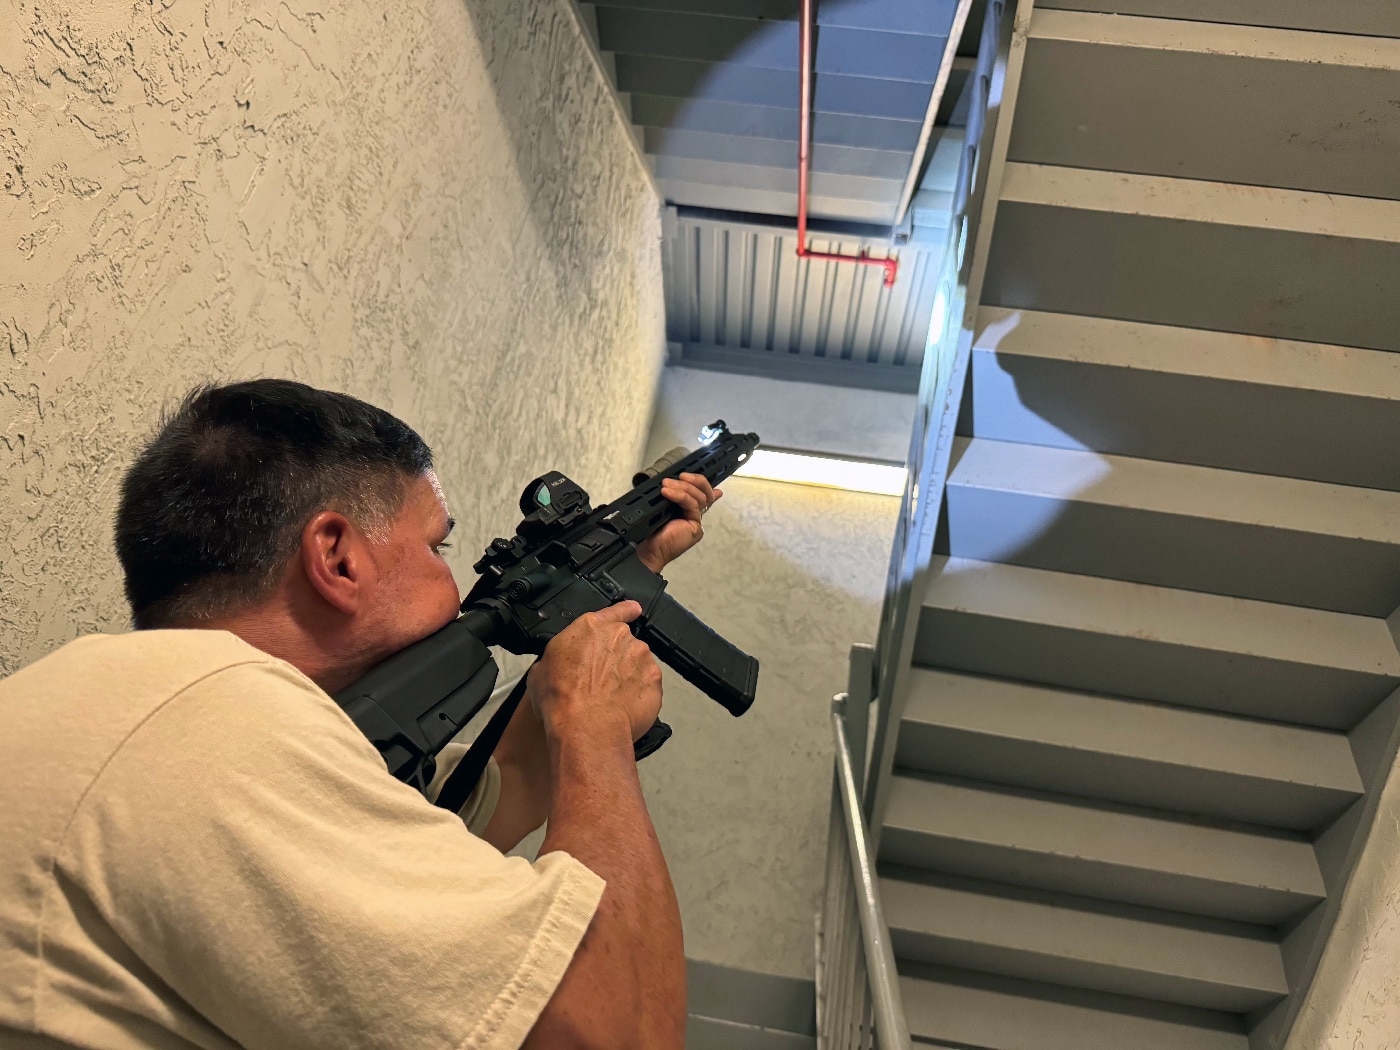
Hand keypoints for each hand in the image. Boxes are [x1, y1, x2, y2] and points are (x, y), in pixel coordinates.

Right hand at [528, 601, 661, 744]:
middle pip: (624, 643)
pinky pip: (649, 684)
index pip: (615, 610)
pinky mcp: (654, 679)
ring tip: (609, 699)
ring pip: (638, 663)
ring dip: (629, 676)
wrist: (585, 726)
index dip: (625, 611)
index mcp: (591, 627)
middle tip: (600, 681)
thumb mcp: (541, 670)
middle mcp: (619, 636)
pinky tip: (623, 707)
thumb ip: (558, 657)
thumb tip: (558, 665)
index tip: (633, 610)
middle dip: (616, 659)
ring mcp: (641, 656)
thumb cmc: (561, 699)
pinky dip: (640, 694)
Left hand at [636, 472, 721, 572]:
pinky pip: (693, 505)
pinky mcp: (695, 527)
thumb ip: (668, 494)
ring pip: (700, 497)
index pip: (700, 492)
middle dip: (695, 480)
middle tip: (680, 477)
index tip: (688, 474)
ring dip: (683, 488)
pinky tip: (668, 493)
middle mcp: (693, 514)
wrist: (646, 548)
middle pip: (705, 492)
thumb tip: (668, 483)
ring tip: (666, 486)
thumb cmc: (650, 530)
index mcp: (686, 509)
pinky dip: (681, 496)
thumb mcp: (659, 506)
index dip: (700, 482)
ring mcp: (695, 521)